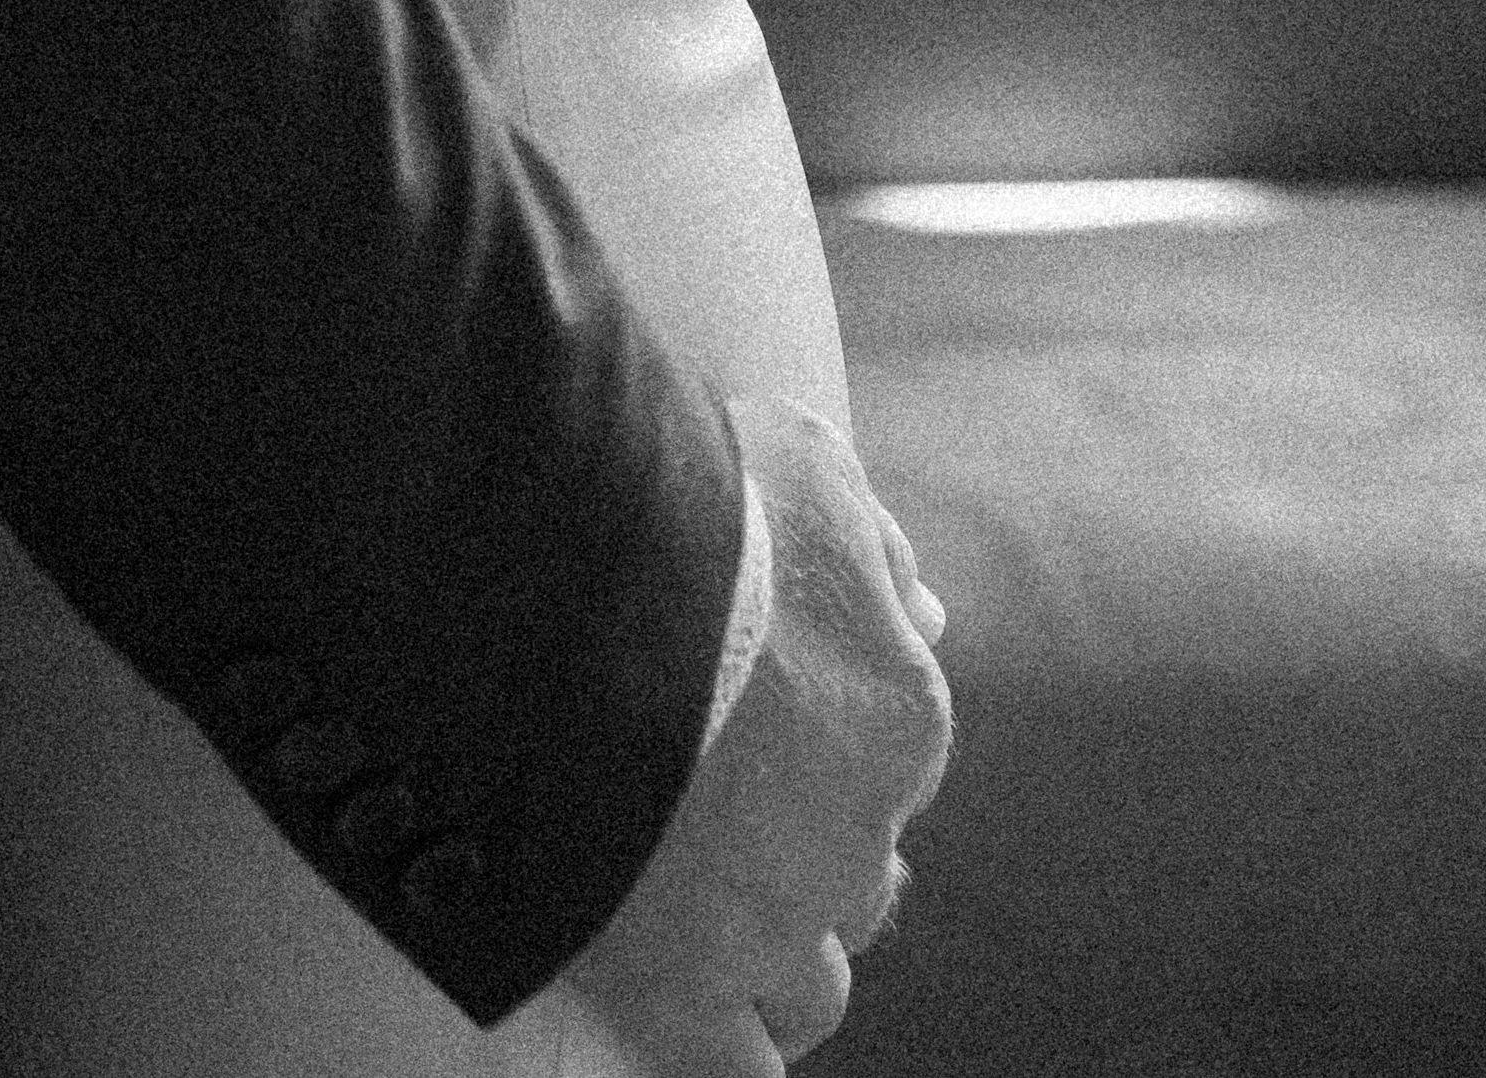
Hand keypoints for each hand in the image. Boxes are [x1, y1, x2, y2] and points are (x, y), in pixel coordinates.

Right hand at [559, 399, 955, 1075]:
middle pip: (857, 886)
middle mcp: (854, 837)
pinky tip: (688, 1012)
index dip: (820, 752)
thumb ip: (874, 547)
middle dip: (803, 861)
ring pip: (809, 989)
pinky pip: (734, 1071)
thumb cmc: (678, 496)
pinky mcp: (682, 995)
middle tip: (722, 822)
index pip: (888, 770)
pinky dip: (721, 1052)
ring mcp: (770, 927)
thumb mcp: (805, 468)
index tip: (757, 730)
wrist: (556, 575)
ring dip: (770, 959)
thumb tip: (928, 612)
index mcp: (896, 716)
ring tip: (695, 915)